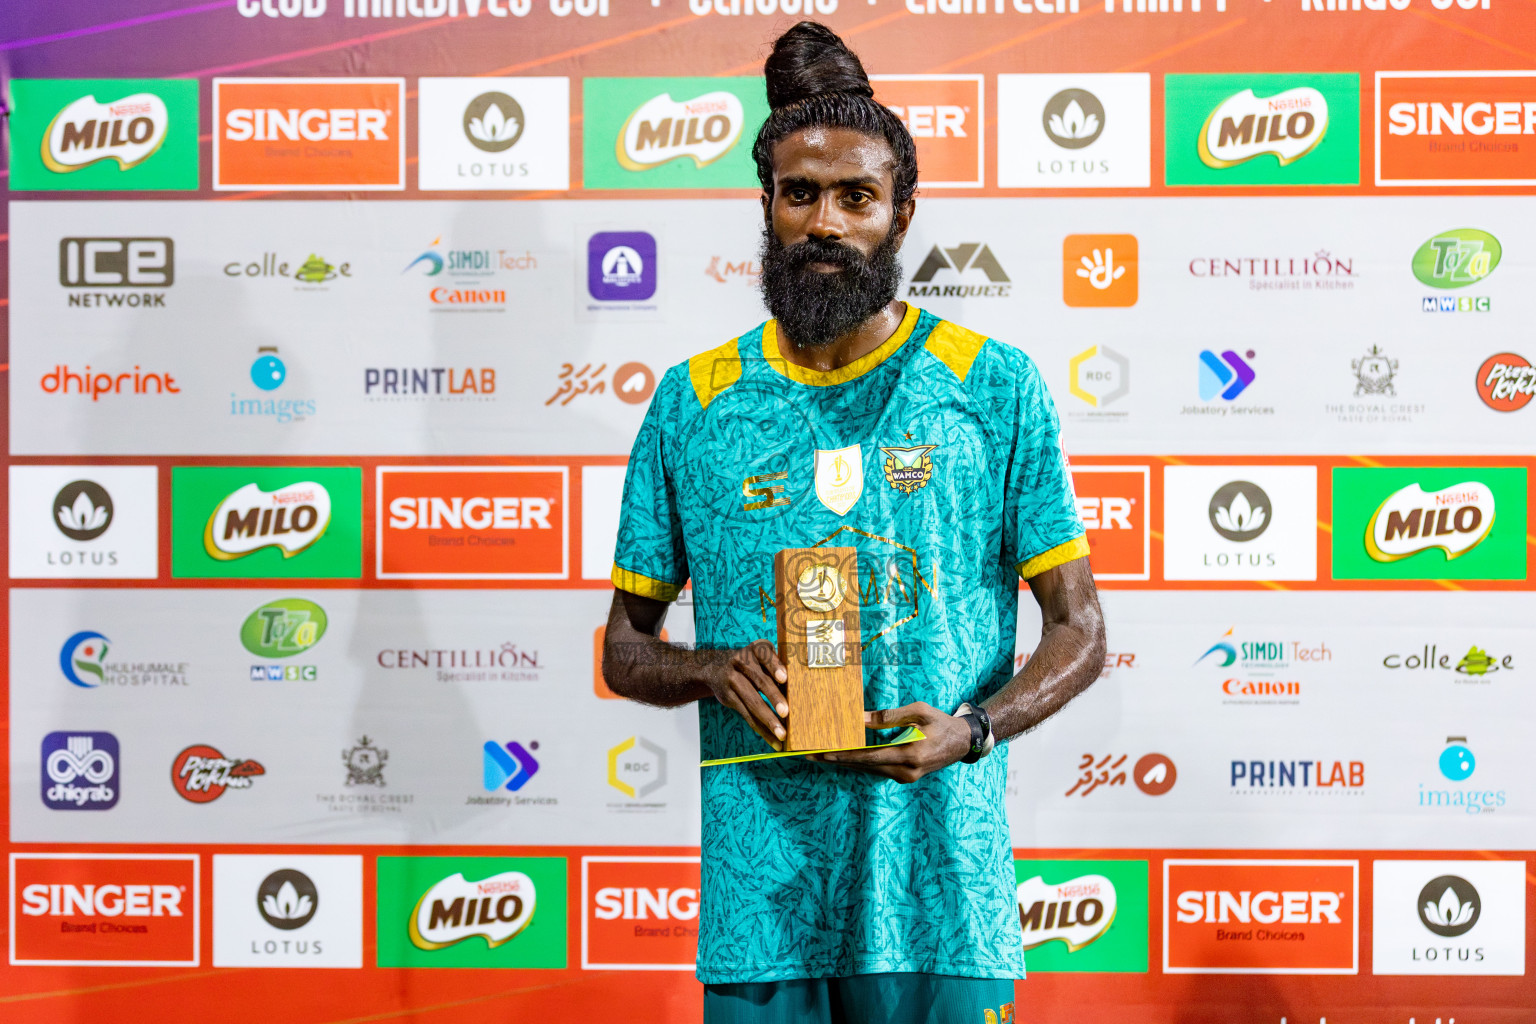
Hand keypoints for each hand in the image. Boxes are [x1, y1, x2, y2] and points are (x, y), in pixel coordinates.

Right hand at [704, 640, 789, 750]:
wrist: (716, 667)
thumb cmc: (752, 663)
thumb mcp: (761, 656)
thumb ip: (777, 667)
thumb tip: (801, 689)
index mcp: (754, 649)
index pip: (765, 655)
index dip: (774, 666)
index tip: (784, 678)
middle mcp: (740, 661)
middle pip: (759, 681)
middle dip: (774, 698)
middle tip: (786, 712)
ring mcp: (731, 679)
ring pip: (752, 702)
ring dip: (768, 720)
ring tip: (782, 734)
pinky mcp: (728, 698)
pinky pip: (746, 715)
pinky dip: (761, 729)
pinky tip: (772, 740)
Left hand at [812, 702, 972, 782]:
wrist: (963, 743)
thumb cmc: (942, 723)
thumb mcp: (919, 712)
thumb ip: (889, 716)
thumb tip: (860, 718)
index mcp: (911, 755)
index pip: (870, 757)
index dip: (844, 755)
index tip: (822, 753)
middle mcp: (906, 771)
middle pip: (864, 766)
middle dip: (836, 760)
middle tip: (808, 754)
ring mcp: (905, 777)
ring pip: (868, 770)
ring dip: (844, 762)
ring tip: (818, 755)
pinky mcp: (904, 776)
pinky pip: (876, 769)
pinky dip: (858, 762)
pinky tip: (841, 756)